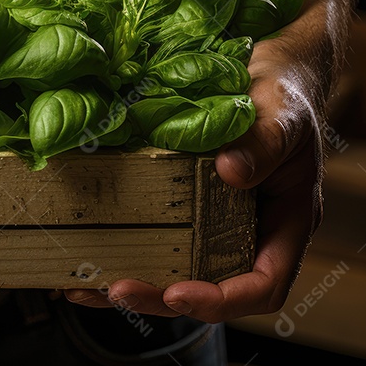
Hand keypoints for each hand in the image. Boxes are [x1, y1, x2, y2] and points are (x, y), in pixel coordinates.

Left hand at [65, 17, 326, 322]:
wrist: (263, 66)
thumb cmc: (284, 91)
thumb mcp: (283, 113)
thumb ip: (264, 142)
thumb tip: (230, 172)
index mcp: (281, 223)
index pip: (261, 284)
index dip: (222, 299)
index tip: (178, 293)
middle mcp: (245, 230)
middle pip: (207, 286)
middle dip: (159, 296)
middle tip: (114, 290)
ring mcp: (211, 219)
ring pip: (174, 269)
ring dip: (131, 281)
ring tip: (84, 286)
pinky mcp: (180, 201)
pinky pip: (152, 234)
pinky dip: (120, 247)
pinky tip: (81, 252)